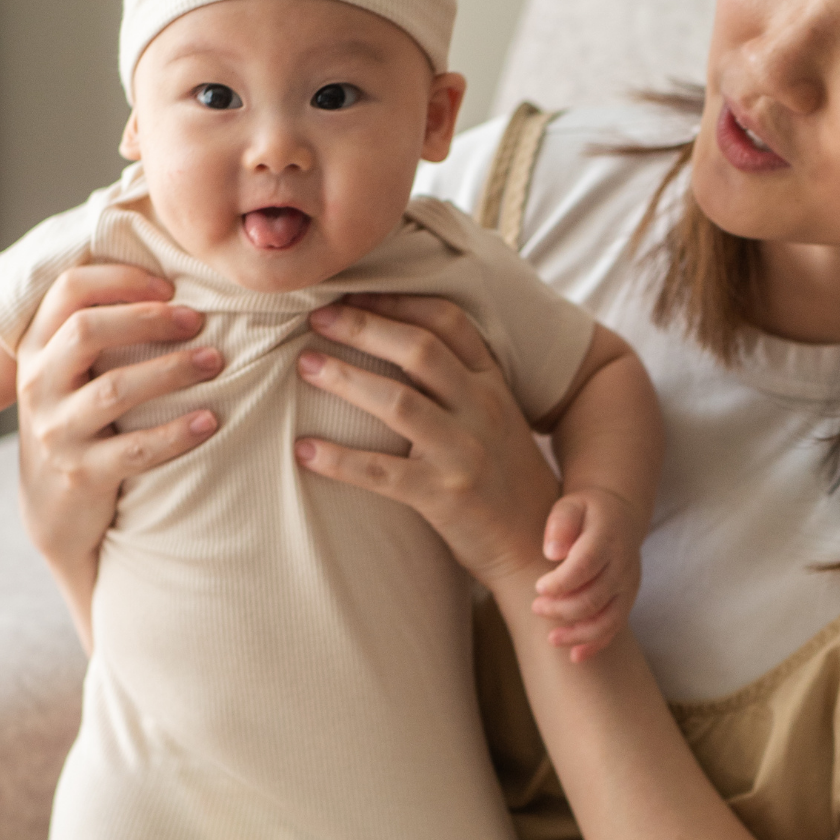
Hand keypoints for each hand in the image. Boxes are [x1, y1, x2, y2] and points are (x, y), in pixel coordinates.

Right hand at [15, 264, 223, 575]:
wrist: (52, 509)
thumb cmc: (78, 424)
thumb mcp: (70, 374)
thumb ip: (97, 331)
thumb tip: (167, 277)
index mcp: (38, 348)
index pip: (68, 290)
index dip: (121, 279)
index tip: (170, 285)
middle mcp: (39, 384)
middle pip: (87, 331)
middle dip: (149, 319)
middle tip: (198, 320)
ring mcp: (56, 431)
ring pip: (114, 390)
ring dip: (171, 370)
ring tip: (216, 361)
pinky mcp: (82, 473)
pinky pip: (135, 450)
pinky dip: (176, 433)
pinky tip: (211, 421)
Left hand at [293, 294, 556, 587]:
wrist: (536, 546)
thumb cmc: (502, 477)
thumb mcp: (495, 418)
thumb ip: (459, 382)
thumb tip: (393, 345)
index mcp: (492, 383)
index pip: (448, 322)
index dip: (397, 302)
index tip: (353, 294)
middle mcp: (482, 409)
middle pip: (418, 349)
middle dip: (364, 326)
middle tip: (318, 316)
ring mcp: (464, 453)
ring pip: (397, 402)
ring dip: (345, 378)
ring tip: (305, 365)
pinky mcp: (445, 496)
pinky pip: (381, 472)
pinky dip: (338, 459)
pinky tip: (304, 450)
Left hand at [533, 486, 644, 661]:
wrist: (620, 515)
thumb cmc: (586, 511)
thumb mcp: (571, 504)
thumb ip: (560, 524)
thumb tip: (553, 553)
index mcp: (607, 538)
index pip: (586, 565)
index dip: (562, 582)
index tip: (538, 588)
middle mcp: (622, 565)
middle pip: (595, 597)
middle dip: (563, 609)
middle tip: (536, 608)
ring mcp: (627, 585)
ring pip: (607, 619)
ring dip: (579, 634)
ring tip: (551, 639)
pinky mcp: (626, 600)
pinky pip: (614, 627)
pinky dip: (596, 645)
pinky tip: (575, 657)